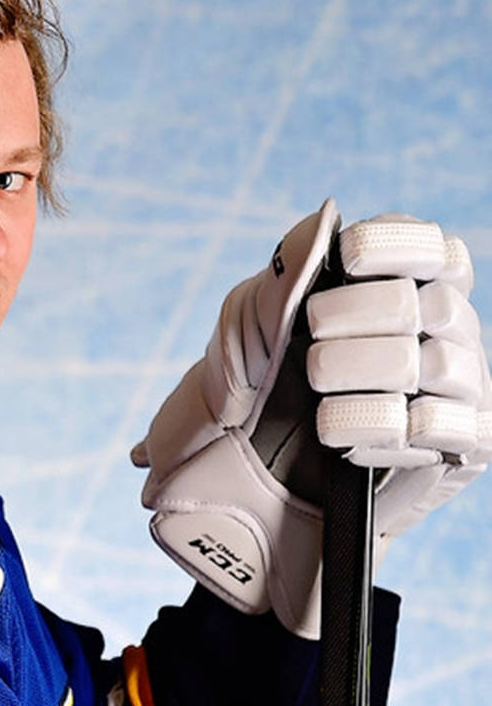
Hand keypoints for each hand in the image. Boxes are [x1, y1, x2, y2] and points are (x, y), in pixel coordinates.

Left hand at [131, 199, 491, 637]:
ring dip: (367, 376)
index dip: (395, 246)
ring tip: (320, 403)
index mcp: (400, 291)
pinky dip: (387, 428)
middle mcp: (441, 332)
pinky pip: (447, 424)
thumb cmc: (252, 396)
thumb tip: (326, 217)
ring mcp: (457, 389)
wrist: (244, 488)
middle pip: (432, 300)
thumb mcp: (249, 329)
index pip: (431, 247)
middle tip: (310, 356)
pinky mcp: (461, 447)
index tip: (345, 260)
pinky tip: (343, 439)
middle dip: (361, 320)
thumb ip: (286, 273)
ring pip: (438, 361)